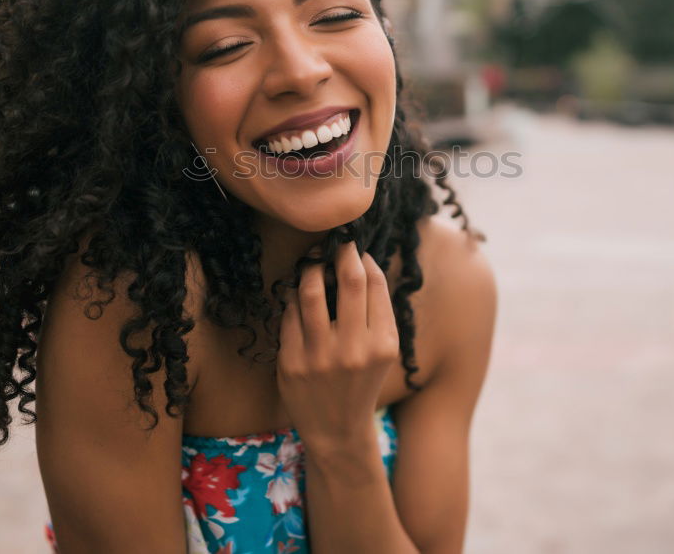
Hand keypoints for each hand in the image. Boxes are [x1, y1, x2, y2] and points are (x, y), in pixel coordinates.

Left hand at [276, 241, 399, 452]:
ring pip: (309, 290)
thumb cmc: (362, 381)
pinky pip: (288, 314)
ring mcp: (318, 357)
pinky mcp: (290, 363)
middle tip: (334, 243)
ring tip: (312, 263)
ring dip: (310, 267)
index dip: (362, 258)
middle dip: (339, 251)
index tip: (354, 249)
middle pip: (347, 278)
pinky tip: (298, 294)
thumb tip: (362, 260)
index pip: (373, 282)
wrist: (337, 431)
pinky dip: (293, 297)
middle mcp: (353, 350)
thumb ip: (377, 310)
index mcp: (382, 344)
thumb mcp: (384, 350)